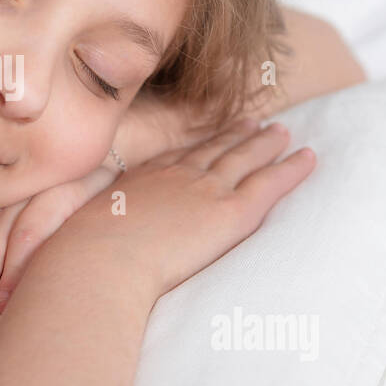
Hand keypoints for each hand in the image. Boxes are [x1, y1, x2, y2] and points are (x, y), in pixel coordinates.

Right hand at [44, 118, 315, 304]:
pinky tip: (310, 158)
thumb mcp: (79, 241)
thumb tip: (75, 260)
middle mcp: (173, 177)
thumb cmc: (80, 262)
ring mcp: (203, 190)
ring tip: (283, 132)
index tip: (209, 135)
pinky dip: (292, 169)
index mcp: (139, 182)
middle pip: (212, 149)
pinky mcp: (229, 212)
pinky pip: (270, 184)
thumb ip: (89, 241)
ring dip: (266, 143)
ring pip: (244, 159)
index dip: (196, 145)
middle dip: (234, 136)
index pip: (175, 158)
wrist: (96, 262)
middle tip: (255, 123)